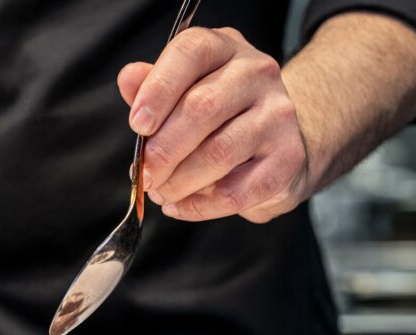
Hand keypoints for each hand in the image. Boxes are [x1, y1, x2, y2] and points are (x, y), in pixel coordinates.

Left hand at [118, 27, 307, 223]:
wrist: (276, 143)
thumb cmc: (217, 115)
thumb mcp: (182, 91)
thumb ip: (152, 87)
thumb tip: (127, 79)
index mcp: (225, 47)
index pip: (191, 52)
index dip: (159, 89)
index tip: (137, 125)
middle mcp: (258, 73)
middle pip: (203, 107)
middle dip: (163, 149)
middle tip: (145, 174)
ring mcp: (279, 114)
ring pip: (219, 152)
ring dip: (178, 181)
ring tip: (159, 191)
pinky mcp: (288, 158)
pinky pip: (235, 191)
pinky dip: (198, 206)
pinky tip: (178, 205)